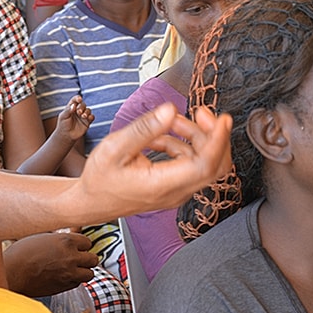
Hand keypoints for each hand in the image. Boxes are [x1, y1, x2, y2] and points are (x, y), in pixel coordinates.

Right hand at [3, 232, 97, 296]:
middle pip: (93, 258)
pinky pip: (77, 283)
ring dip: (84, 270)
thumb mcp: (42, 236)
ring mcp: (68, 273)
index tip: (78, 246)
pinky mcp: (63, 286)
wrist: (11, 273)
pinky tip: (65, 275)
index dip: (82, 245)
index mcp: (66, 241)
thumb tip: (66, 238)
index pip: (88, 242)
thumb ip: (58, 238)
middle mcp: (71, 257)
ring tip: (75, 268)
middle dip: (87, 258)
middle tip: (79, 257)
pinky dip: (74, 280)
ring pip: (90, 273)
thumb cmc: (21, 254)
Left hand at [56, 95, 93, 142]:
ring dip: (87, 112)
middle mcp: (78, 110)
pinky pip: (92, 117)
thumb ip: (68, 110)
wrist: (66, 136)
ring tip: (83, 116)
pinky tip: (88, 118)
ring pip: (88, 110)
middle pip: (83, 104)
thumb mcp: (63, 117)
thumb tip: (74, 105)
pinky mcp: (87, 122)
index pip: (75, 100)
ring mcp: (83, 116)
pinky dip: (91, 116)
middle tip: (78, 112)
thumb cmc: (63, 125)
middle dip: (82, 107)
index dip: (78, 98)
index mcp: (71, 107)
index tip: (79, 99)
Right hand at [73, 103, 232, 219]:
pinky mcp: (174, 187)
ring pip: (204, 163)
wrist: (90, 202)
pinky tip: (163, 136)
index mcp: (162, 184)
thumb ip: (145, 128)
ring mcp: (177, 191)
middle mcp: (175, 192)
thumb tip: (171, 110)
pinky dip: (184, 145)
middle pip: (214, 165)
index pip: (205, 165)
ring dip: (195, 137)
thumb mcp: (114, 148)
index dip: (218, 140)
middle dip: (213, 135)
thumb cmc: (99, 179)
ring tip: (172, 121)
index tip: (222, 119)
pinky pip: (191, 164)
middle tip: (201, 113)